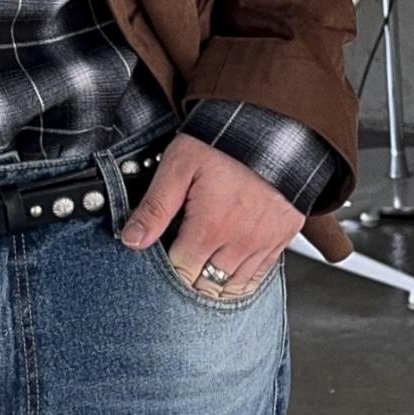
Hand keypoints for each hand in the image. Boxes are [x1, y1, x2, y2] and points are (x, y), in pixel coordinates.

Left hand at [119, 133, 297, 296]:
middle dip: (186, 283)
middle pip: (205, 287)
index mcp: (210, 227)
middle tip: (176, 270)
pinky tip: (227, 277)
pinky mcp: (282, 237)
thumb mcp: (179, 165)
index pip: (180, 273)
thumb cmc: (225, 142)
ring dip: (212, 287)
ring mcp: (263, 242)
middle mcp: (239, 242)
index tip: (160, 262)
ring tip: (198, 278)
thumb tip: (131, 240)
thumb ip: (155, 206)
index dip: (165, 273)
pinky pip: (260, 276)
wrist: (275, 125)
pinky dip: (241, 282)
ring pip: (232, 288)